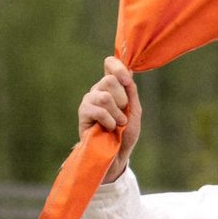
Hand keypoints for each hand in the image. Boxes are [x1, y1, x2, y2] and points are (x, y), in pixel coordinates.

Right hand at [76, 56, 141, 180]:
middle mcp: (99, 89)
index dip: (118, 67)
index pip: (110, 64)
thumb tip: (129, 72)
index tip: (127, 80)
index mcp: (112, 86)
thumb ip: (131, 92)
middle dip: (122, 100)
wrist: (116, 154)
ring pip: (104, 96)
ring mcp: (89, 99)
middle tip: (123, 115)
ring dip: (117, 114)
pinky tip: (109, 128)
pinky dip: (108, 121)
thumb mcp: (134, 111)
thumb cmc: (125, 133)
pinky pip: (98, 110)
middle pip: (110, 80)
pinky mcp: (83, 112)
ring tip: (117, 124)